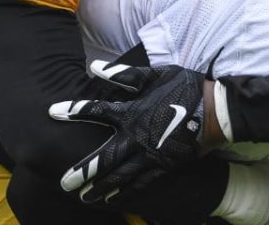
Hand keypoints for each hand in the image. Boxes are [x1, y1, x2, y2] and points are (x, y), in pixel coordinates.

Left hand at [49, 60, 207, 202]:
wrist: (216, 111)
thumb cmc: (186, 88)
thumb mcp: (156, 74)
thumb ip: (125, 75)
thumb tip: (94, 67)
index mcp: (134, 112)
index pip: (97, 112)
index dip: (74, 111)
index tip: (52, 112)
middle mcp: (138, 137)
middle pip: (105, 158)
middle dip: (83, 171)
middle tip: (63, 182)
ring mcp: (151, 154)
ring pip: (121, 175)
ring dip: (100, 187)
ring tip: (83, 198)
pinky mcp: (165, 165)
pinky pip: (142, 183)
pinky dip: (126, 192)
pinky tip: (113, 199)